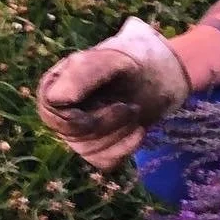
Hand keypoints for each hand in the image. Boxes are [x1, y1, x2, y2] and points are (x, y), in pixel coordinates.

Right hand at [36, 17, 189, 168]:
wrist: (168, 73)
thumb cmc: (140, 58)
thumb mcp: (117, 58)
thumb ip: (85, 71)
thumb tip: (55, 98)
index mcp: (58, 81)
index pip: (51, 108)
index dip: (79, 114)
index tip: (117, 103)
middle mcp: (62, 109)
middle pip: (71, 133)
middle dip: (108, 123)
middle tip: (133, 106)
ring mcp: (77, 131)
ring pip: (88, 149)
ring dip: (120, 133)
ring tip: (136, 111)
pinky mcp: (96, 148)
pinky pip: (102, 161)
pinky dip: (124, 148)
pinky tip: (139, 131)